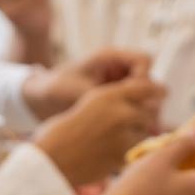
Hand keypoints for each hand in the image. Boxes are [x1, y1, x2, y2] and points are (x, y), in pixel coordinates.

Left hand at [22, 49, 153, 119]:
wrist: (43, 99)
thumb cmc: (56, 88)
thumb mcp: (76, 91)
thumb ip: (101, 98)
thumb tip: (126, 111)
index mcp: (110, 58)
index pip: (144, 60)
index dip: (144, 77)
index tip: (134, 97)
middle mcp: (121, 70)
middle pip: (151, 79)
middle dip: (149, 99)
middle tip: (142, 118)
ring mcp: (122, 86)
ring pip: (149, 97)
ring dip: (146, 112)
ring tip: (138, 130)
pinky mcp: (121, 102)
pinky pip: (139, 110)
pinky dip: (140, 122)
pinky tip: (134, 136)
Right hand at [33, 76, 165, 186]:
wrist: (52, 158)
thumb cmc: (68, 128)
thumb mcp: (92, 102)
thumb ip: (118, 97)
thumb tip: (151, 95)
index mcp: (110, 95)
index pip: (147, 87)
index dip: (158, 90)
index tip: (163, 94)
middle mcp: (120, 112)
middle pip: (148, 113)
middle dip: (141, 119)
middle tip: (125, 126)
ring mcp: (122, 136)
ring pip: (144, 133)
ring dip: (135, 136)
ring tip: (112, 140)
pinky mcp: (122, 157)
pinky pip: (135, 152)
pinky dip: (128, 153)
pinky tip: (109, 153)